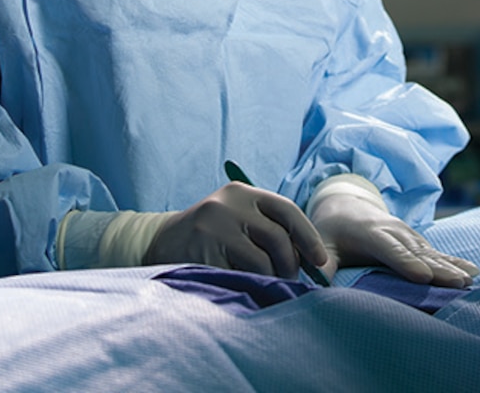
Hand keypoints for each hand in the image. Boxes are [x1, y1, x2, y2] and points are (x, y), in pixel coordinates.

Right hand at [145, 181, 327, 278]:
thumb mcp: (236, 217)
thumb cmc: (210, 235)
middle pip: (278, 238)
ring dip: (271, 279)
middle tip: (290, 280)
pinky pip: (240, 277)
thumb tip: (312, 258)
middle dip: (290, 265)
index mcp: (241, 193)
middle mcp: (228, 206)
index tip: (320, 261)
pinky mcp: (203, 254)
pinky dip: (249, 286)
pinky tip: (244, 286)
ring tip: (266, 284)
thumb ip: (267, 227)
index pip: (286, 210)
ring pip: (262, 261)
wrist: (159, 242)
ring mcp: (214, 229)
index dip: (308, 237)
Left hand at [310, 190, 479, 286]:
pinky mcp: (417, 241)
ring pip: (432, 253)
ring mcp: (408, 234)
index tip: (423, 277)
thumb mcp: (321, 244)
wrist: (347, 202)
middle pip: (418, 253)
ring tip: (469, 282)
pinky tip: (472, 273)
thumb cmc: (331, 230)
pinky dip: (455, 262)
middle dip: (438, 269)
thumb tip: (316, 289)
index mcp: (370, 233)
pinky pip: (437, 253)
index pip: (390, 250)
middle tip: (458, 284)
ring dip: (451, 267)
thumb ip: (322, 265)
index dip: (406, 263)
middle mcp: (394, 231)